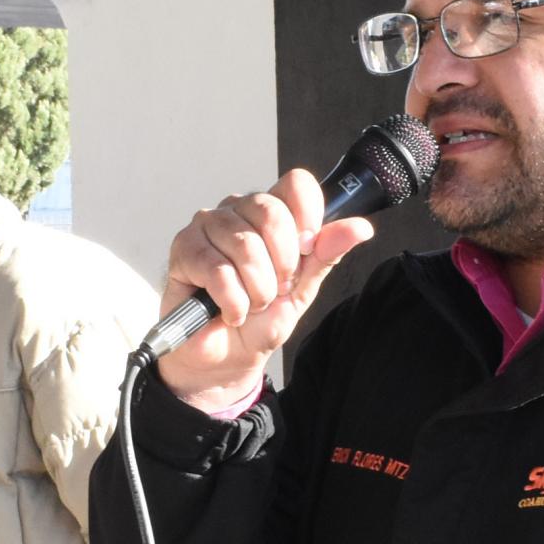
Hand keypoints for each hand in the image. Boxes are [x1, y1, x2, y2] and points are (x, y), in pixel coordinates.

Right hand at [157, 167, 374, 407]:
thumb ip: (326, 255)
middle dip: (281, 265)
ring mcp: (208, 225)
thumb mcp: (302, 290)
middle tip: (273, 290)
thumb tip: (360, 228)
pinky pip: (217, 271)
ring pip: (245, 246)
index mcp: (271, 212)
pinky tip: (229, 311)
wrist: (227, 358)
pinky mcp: (183, 248)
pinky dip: (232, 302)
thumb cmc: (259, 320)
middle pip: (271, 213)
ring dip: (256, 290)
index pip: (296, 185)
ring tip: (249, 304)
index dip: (307, 219)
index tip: (304, 254)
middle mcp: (238, 210)